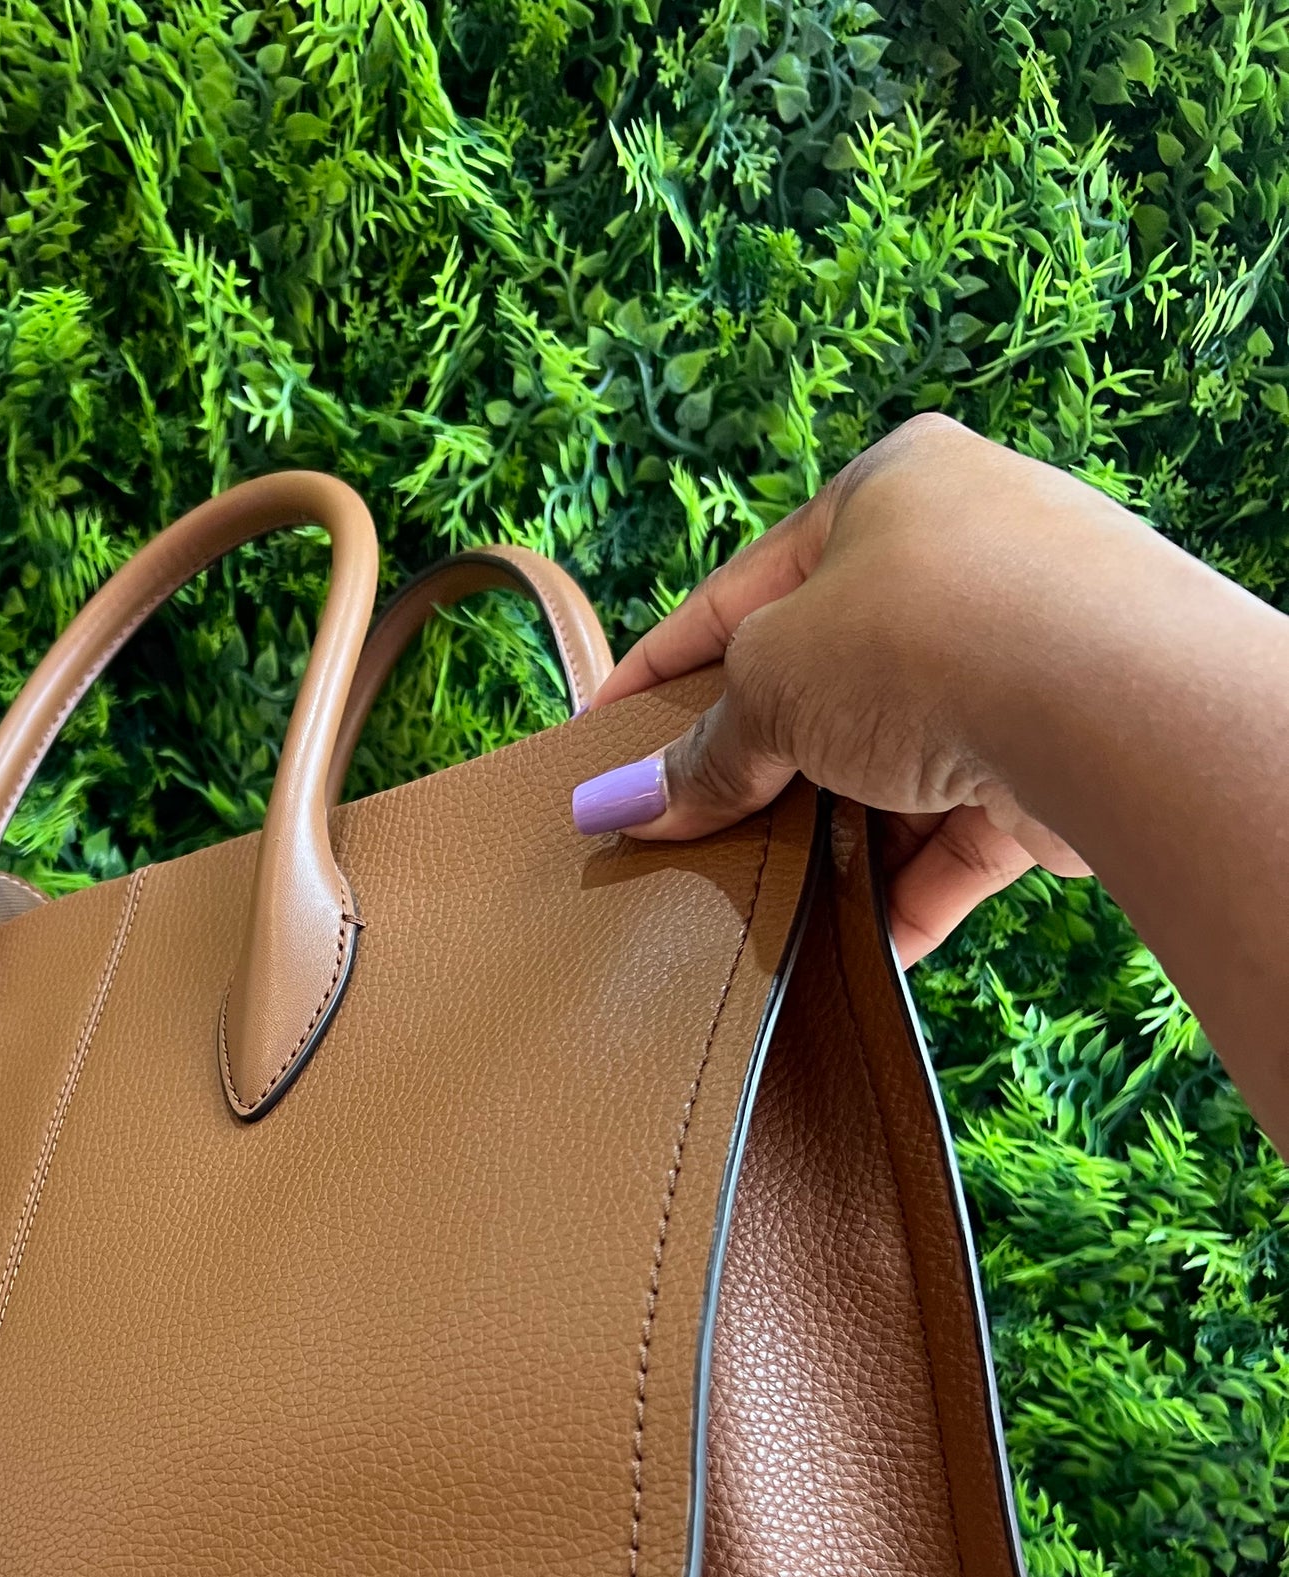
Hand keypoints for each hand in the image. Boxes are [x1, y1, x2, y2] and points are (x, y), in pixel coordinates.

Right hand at [579, 416, 1104, 963]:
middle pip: (826, 683)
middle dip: (759, 767)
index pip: (746, 587)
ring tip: (763, 900)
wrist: (1110, 700)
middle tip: (684, 833)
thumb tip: (629, 808)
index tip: (606, 735)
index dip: (665, 668)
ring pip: (896, 766)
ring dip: (834, 838)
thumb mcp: (774, 683)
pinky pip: (962, 834)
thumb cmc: (929, 634)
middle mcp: (967, 558)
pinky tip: (854, 946)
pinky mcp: (1066, 757)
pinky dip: (907, 891)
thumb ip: (705, 750)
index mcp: (890, 490)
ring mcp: (1026, 659)